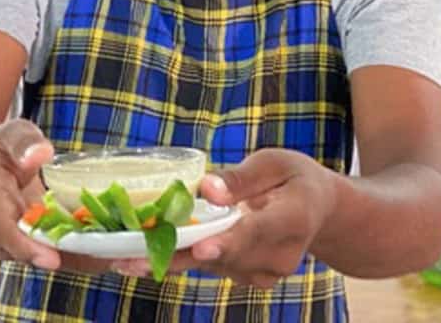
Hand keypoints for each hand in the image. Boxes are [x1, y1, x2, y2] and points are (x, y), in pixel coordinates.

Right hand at [0, 119, 112, 273]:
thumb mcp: (9, 134)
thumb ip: (24, 142)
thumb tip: (43, 152)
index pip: (3, 229)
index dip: (27, 246)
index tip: (52, 256)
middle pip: (29, 252)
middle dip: (69, 258)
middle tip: (109, 258)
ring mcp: (12, 241)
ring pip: (46, 258)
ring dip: (83, 259)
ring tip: (123, 257)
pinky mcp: (31, 246)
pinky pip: (56, 254)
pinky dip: (85, 255)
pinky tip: (117, 254)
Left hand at [114, 148, 336, 287]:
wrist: (319, 211)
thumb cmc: (295, 177)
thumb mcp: (276, 162)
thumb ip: (242, 177)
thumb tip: (206, 189)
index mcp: (293, 218)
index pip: (257, 233)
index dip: (228, 241)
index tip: (203, 247)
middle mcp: (280, 254)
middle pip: (223, 256)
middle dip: (176, 256)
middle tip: (131, 258)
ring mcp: (264, 272)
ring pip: (211, 265)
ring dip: (168, 261)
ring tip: (121, 257)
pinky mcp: (249, 277)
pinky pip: (210, 268)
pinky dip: (180, 260)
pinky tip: (142, 256)